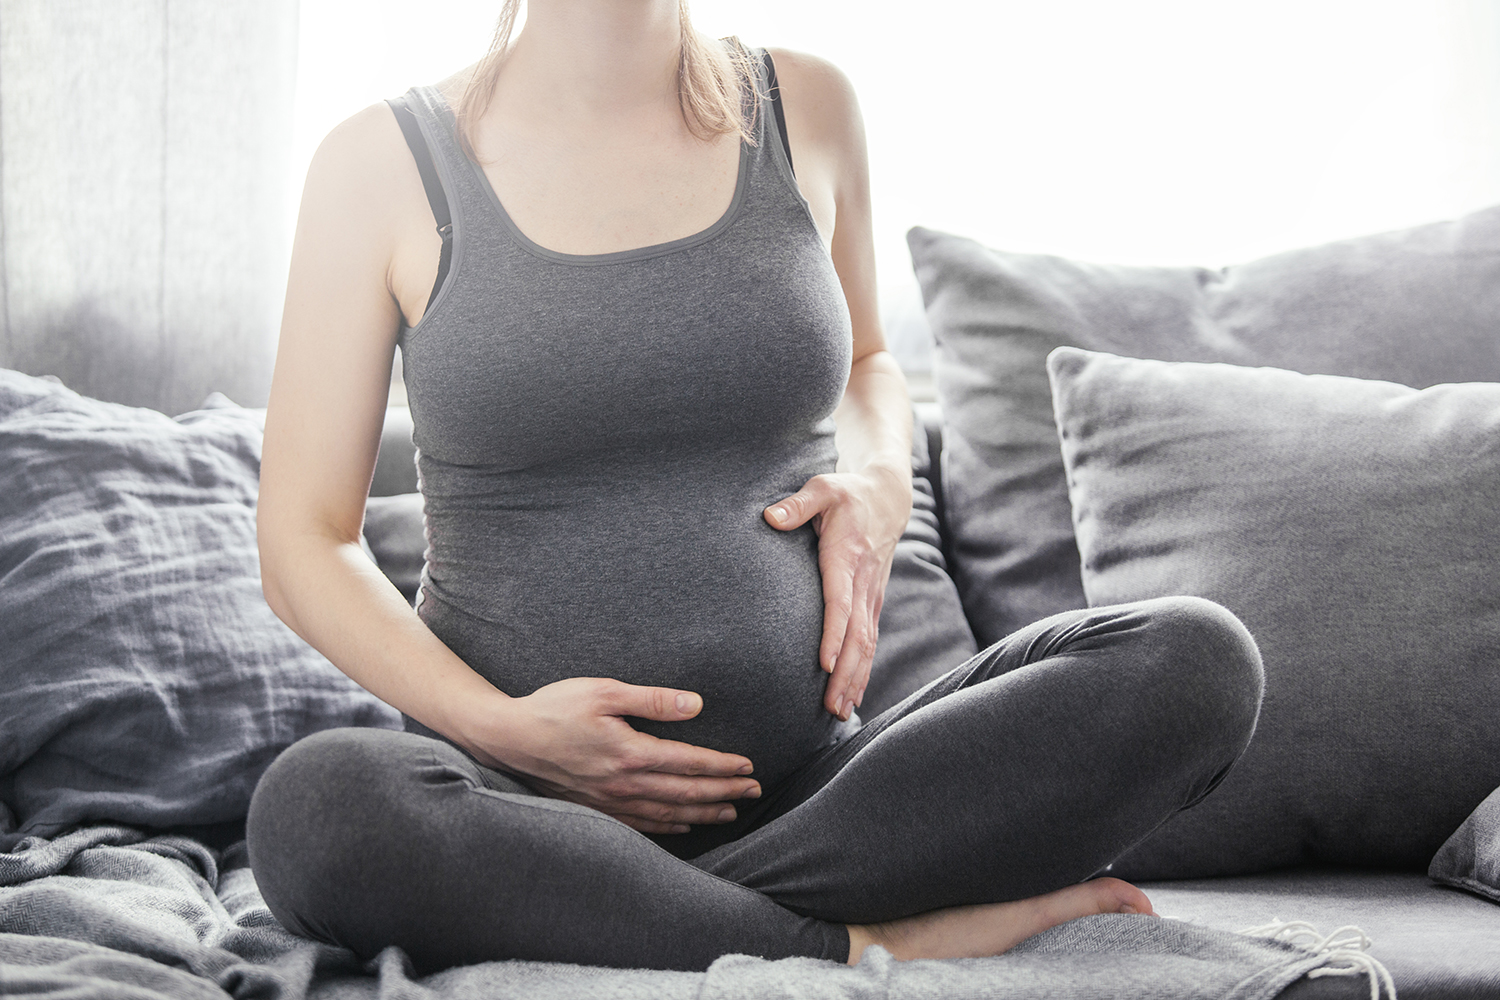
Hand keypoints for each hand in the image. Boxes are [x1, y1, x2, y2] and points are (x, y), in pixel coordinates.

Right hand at [470, 677, 760, 833]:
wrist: (509, 738)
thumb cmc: (555, 707)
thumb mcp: (604, 691)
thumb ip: (653, 700)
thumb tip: (696, 704)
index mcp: (630, 752)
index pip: (689, 763)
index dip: (722, 766)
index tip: (748, 766)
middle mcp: (624, 783)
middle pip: (686, 793)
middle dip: (725, 792)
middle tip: (754, 790)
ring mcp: (610, 802)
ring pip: (668, 813)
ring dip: (704, 812)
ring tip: (731, 810)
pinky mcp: (597, 809)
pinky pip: (642, 825)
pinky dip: (670, 827)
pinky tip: (686, 825)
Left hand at [765, 464, 910, 719]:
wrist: (887, 497)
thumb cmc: (848, 494)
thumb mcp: (823, 488)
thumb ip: (797, 504)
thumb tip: (770, 517)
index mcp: (848, 557)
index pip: (841, 602)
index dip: (834, 634)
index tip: (824, 662)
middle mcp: (864, 582)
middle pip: (857, 635)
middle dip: (845, 673)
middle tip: (830, 706)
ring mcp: (872, 594)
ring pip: (867, 644)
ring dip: (855, 679)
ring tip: (840, 711)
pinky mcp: (873, 602)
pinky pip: (870, 641)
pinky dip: (863, 670)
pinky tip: (852, 697)